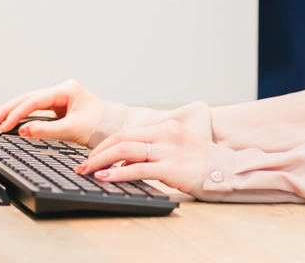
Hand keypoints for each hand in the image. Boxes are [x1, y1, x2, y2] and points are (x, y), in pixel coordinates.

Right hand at [0, 79, 104, 144]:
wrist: (114, 128)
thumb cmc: (99, 126)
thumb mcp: (72, 129)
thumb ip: (46, 130)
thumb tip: (22, 130)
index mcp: (67, 89)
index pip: (35, 101)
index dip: (17, 114)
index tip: (4, 127)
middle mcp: (62, 90)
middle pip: (28, 98)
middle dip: (7, 110)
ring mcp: (59, 97)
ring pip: (29, 102)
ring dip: (11, 112)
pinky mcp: (58, 106)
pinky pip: (35, 110)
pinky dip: (21, 116)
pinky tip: (8, 122)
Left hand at [76, 120, 205, 193]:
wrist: (221, 170)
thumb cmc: (197, 161)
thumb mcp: (173, 148)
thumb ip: (149, 150)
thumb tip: (122, 162)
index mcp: (165, 127)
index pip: (127, 133)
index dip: (104, 145)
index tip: (91, 157)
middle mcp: (165, 134)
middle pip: (122, 138)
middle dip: (98, 153)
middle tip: (83, 165)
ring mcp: (168, 150)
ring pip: (126, 150)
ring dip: (102, 161)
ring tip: (89, 171)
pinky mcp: (170, 168)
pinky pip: (137, 169)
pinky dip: (117, 173)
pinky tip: (106, 177)